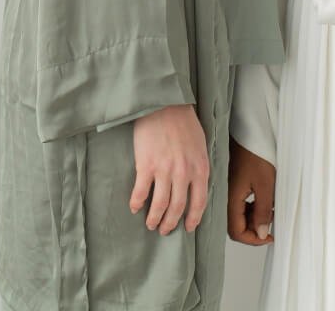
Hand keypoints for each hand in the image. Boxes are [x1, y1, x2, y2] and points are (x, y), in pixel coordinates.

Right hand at [129, 104, 208, 234]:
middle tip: (164, 230)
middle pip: (177, 208)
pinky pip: (141, 191)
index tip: (187, 227)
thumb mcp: (200, 145)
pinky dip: (137, 202)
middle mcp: (184, 174)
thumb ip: (199, 166)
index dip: (192, 219)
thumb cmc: (183, 121)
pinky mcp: (146, 165)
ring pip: (160, 205)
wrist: (164, 104)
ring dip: (154, 218)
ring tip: (150, 224)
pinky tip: (134, 208)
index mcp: (200, 169)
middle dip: (170, 223)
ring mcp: (164, 171)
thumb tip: (196, 184)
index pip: (199, 203)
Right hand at [226, 138, 275, 244]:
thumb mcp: (265, 184)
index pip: (236, 232)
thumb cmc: (256, 152)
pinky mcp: (231, 182)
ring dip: (254, 217)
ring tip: (269, 207)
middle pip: (236, 224)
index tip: (269, 236)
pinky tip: (262, 198)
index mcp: (230, 198)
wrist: (249, 130)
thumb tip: (261, 233)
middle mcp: (225, 196)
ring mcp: (227, 189)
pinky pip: (238, 203)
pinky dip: (251, 206)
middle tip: (271, 220)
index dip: (253, 239)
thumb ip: (263, 212)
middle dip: (255, 228)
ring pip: (238, 214)